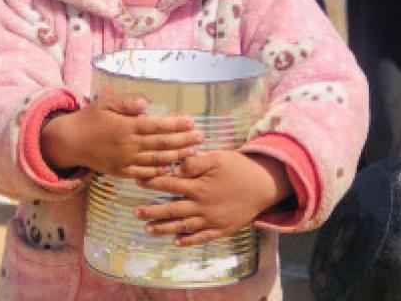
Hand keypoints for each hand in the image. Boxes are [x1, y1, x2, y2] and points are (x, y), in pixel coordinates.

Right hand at [40, 90, 203, 179]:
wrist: (70, 141)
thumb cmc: (90, 118)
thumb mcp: (105, 103)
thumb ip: (126, 102)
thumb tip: (147, 102)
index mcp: (125, 126)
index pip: (156, 125)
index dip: (175, 124)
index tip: (191, 121)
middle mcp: (127, 145)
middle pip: (161, 144)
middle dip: (183, 141)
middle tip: (201, 137)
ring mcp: (124, 160)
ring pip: (155, 160)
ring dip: (176, 157)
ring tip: (193, 153)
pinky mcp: (121, 172)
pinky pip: (143, 174)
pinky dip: (158, 172)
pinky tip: (171, 168)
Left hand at [136, 151, 291, 246]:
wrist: (264, 186)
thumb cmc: (239, 168)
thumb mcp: (218, 157)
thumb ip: (195, 162)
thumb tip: (176, 166)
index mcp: (199, 186)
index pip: (170, 183)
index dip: (153, 182)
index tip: (137, 180)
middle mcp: (202, 205)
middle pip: (171, 209)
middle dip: (152, 211)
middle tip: (136, 213)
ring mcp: (211, 219)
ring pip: (183, 226)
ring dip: (164, 228)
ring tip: (149, 229)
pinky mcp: (221, 229)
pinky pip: (202, 237)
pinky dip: (188, 241)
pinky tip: (177, 243)